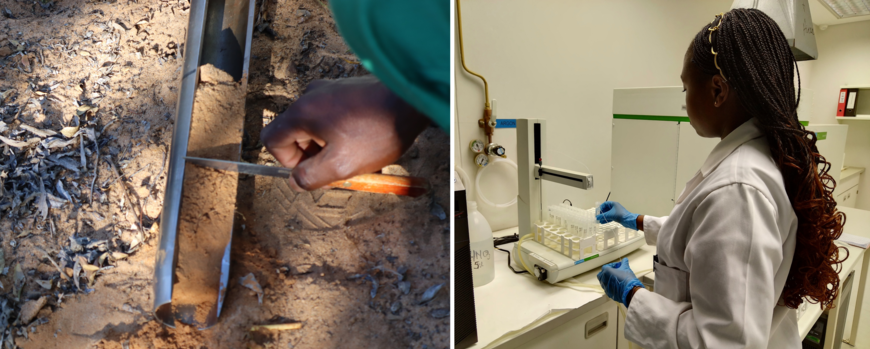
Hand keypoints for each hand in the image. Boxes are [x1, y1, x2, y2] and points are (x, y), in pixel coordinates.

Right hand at [261, 76, 429, 190]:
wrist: (412, 100)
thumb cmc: (379, 130)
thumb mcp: (341, 165)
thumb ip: (311, 177)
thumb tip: (295, 181)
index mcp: (303, 112)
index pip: (272, 140)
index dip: (288, 162)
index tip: (314, 169)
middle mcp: (311, 97)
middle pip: (295, 134)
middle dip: (314, 155)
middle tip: (340, 166)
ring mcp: (330, 91)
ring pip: (317, 127)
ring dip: (332, 146)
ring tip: (359, 156)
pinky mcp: (347, 91)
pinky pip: (334, 118)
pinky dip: (345, 134)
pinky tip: (368, 142)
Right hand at [596, 201, 638, 229]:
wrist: (628, 220)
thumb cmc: (619, 215)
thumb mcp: (609, 215)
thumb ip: (602, 216)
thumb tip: (596, 218)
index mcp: (613, 204)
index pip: (605, 204)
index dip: (600, 207)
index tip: (597, 212)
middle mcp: (614, 207)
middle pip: (606, 209)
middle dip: (601, 213)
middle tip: (598, 217)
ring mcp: (616, 212)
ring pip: (608, 214)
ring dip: (604, 217)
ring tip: (599, 221)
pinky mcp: (617, 216)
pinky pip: (610, 217)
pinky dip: (607, 219)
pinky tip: (603, 222)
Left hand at [597, 258, 644, 306]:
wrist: (630, 291)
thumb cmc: (627, 278)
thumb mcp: (626, 268)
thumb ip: (624, 263)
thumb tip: (625, 259)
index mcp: (606, 272)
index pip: (606, 266)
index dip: (612, 265)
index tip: (617, 266)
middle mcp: (603, 279)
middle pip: (601, 274)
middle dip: (606, 272)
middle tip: (614, 272)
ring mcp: (605, 287)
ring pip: (603, 282)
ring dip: (607, 279)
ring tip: (615, 279)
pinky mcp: (608, 293)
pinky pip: (606, 288)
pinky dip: (609, 286)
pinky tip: (616, 285)